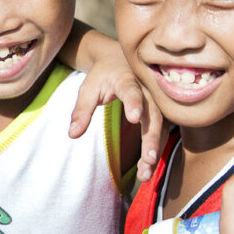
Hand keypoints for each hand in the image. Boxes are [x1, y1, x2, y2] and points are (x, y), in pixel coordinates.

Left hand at [69, 64, 165, 182]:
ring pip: (160, 127)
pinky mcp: (159, 112)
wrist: (119, 59)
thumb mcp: (88, 88)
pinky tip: (146, 169)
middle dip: (151, 138)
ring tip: (145, 173)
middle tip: (148, 159)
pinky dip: (155, 150)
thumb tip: (72, 135)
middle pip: (153, 114)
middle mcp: (147, 90)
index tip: (134, 118)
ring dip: (154, 150)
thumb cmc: (103, 75)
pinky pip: (160, 132)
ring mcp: (156, 102)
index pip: (131, 90)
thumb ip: (81, 110)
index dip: (134, 103)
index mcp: (126, 79)